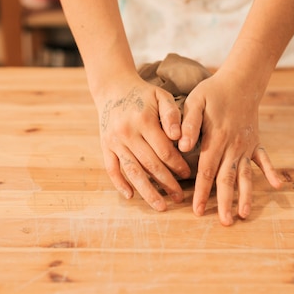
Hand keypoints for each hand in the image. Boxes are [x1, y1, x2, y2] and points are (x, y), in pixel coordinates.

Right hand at [96, 75, 191, 210]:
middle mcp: (127, 133)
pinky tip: (131, 196)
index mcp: (143, 121)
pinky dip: (120, 184)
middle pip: (150, 165)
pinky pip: (111, 169)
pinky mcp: (105, 146)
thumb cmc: (143, 94)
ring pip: (132, 171)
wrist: (113, 88)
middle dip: (167, 183)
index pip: (164, 150)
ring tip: (160, 206)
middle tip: (179, 197)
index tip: (188, 174)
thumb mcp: (161, 96)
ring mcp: (114, 141)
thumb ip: (172, 114)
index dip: (177, 165)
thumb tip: (178, 137)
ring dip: (147, 191)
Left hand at [178, 69, 282, 225]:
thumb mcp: (195, 102)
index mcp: (216, 138)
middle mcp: (233, 146)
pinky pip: (264, 159)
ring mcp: (246, 145)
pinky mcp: (255, 142)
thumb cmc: (213, 92)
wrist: (240, 80)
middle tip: (225, 223)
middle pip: (228, 179)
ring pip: (246, 175)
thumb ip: (188, 124)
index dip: (202, 192)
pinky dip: (271, 172)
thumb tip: (182, 146)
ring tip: (245, 215)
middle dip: (225, 202)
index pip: (207, 170)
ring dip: (246, 195)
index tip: (198, 211)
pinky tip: (277, 186)